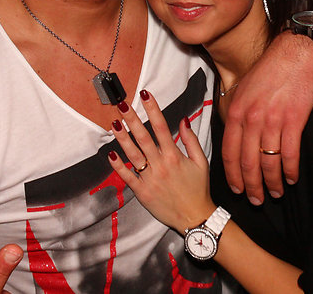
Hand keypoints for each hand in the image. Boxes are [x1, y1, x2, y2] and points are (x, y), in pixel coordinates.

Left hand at [107, 91, 216, 232]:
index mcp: (175, 156)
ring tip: (113, 123)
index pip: (161, 127)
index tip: (145, 94)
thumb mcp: (201, 162)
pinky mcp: (142, 192)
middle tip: (122, 104)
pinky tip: (111, 154)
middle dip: (132, 119)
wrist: (194, 217)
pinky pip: (128, 177)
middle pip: (144, 137)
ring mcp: (150, 179)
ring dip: (122, 138)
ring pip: (133, 154)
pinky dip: (119, 166)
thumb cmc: (198, 188)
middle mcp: (160, 165)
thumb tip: (183, 120)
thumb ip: (191, 140)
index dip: (152, 109)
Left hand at [223, 33, 312, 204]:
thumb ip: (237, 114)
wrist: (295, 53)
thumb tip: (234, 136)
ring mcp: (272, 120)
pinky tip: (292, 178)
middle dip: (251, 186)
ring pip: (268, 162)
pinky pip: (290, 153)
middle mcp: (251, 118)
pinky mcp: (294, 120)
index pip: (228, 151)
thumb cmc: (269, 71)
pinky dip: (290, 170)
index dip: (232, 175)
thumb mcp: (243, 89)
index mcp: (236, 111)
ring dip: (272, 183)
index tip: (236, 189)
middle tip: (256, 201)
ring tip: (276, 193)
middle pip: (247, 162)